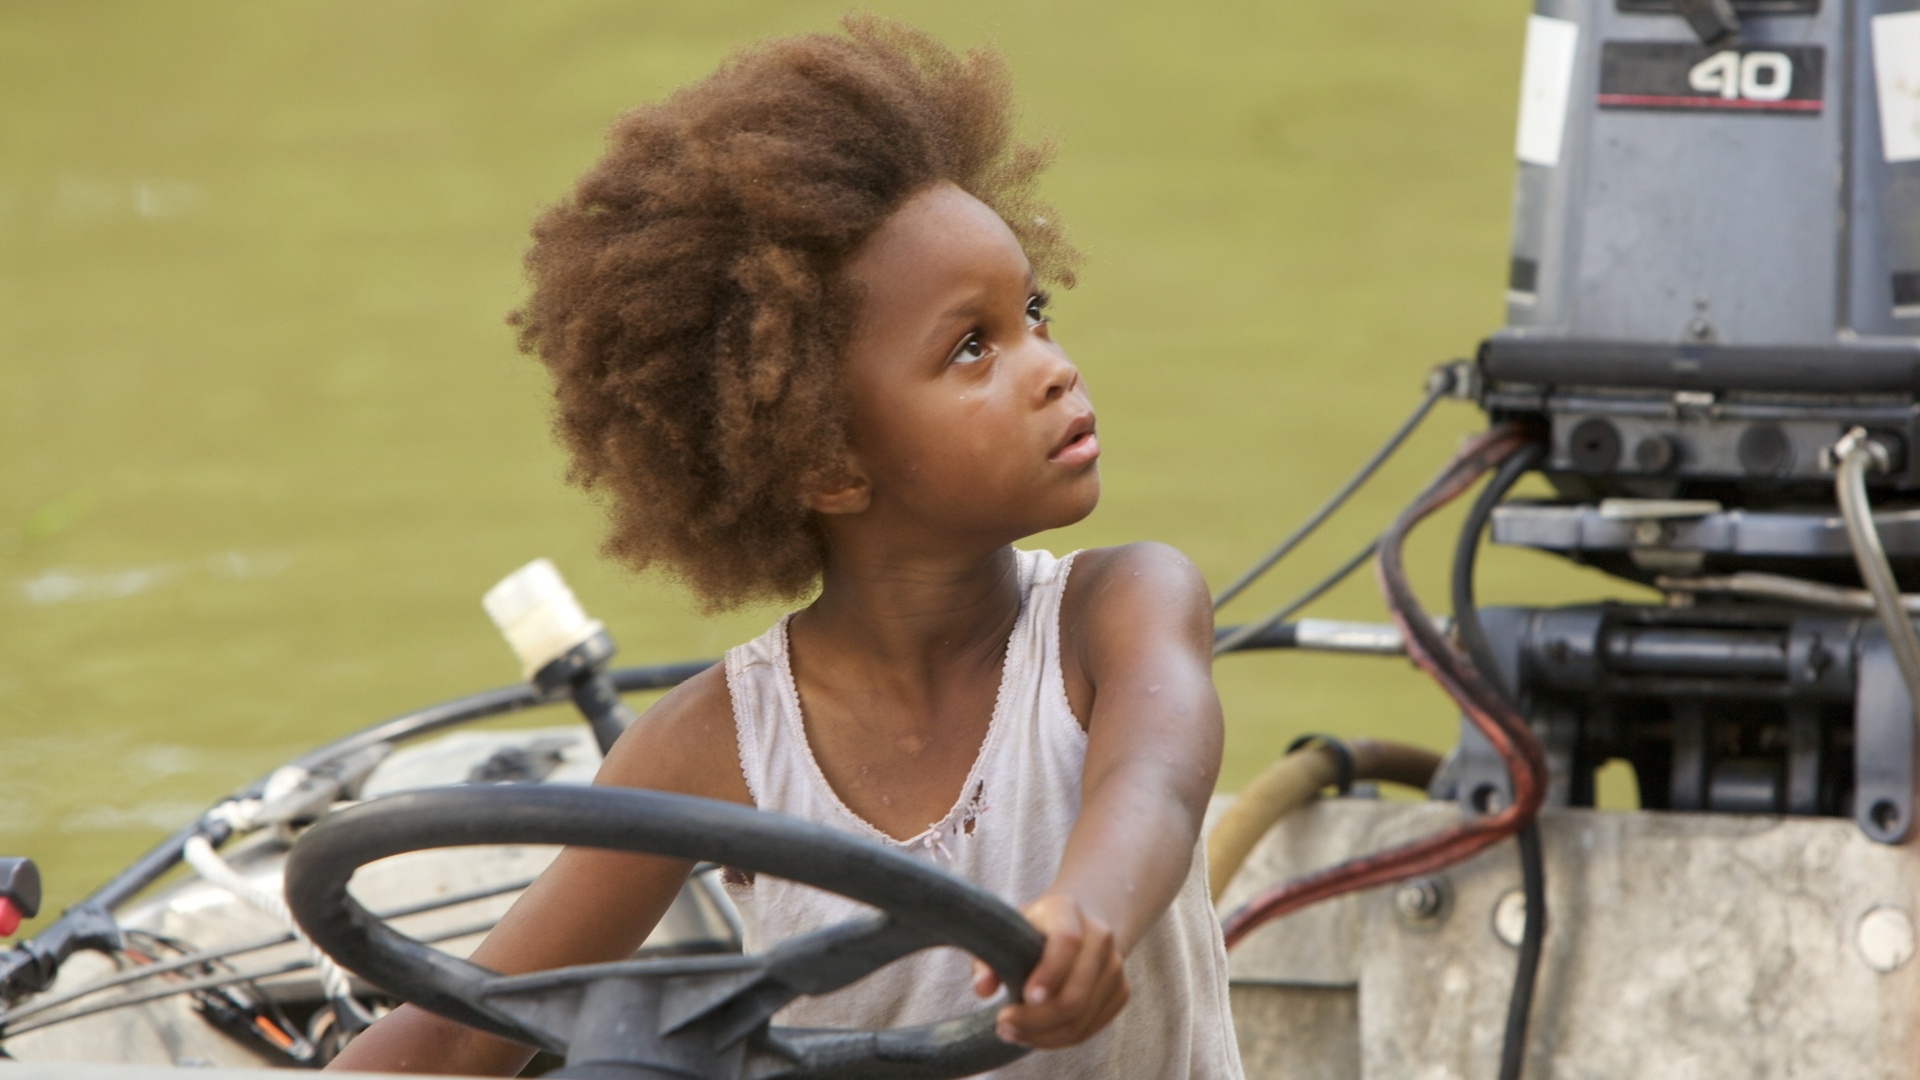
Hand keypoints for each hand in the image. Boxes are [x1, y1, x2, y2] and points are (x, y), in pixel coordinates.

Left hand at [972, 892, 1128, 1048]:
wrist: (1078, 923)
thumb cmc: (1032, 929)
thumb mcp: (1007, 932)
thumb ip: (988, 958)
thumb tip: (982, 989)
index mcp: (1068, 910)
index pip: (1067, 942)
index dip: (1049, 973)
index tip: (1024, 998)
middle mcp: (1100, 936)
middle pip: (1076, 994)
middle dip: (1037, 1020)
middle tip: (1002, 1025)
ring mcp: (1115, 966)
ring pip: (1081, 1018)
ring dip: (1043, 1035)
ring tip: (1011, 1032)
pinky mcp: (1120, 992)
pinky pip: (1089, 1029)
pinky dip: (1058, 1039)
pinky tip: (1032, 1034)